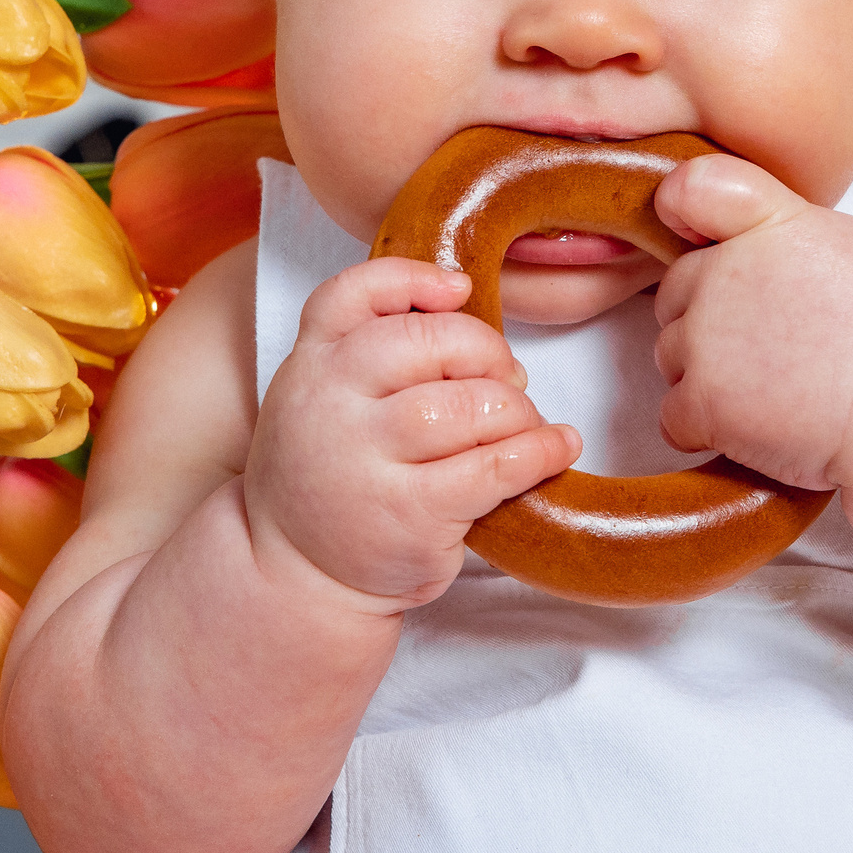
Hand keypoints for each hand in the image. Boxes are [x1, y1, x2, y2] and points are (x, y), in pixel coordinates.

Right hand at [243, 257, 579, 606]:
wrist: (295, 573)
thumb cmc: (331, 472)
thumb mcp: (322, 395)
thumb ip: (367, 345)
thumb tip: (461, 296)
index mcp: (311, 363)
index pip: (354, 293)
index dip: (414, 279)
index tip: (461, 290)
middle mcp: (331, 403)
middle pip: (431, 340)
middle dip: (487, 352)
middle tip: (506, 379)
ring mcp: (367, 459)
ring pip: (470, 403)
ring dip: (516, 409)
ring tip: (522, 424)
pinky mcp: (409, 513)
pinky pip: (494, 466)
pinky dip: (539, 451)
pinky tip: (557, 448)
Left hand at [651, 154, 852, 491]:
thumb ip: (799, 234)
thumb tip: (779, 252)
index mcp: (771, 224)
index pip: (692, 190)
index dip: (685, 210)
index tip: (700, 235)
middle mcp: (726, 273)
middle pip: (677, 289)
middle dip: (708, 315)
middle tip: (768, 343)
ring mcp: (708, 339)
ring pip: (672, 354)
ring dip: (707, 372)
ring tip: (772, 387)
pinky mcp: (704, 403)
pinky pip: (675, 417)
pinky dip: (706, 428)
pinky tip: (755, 426)